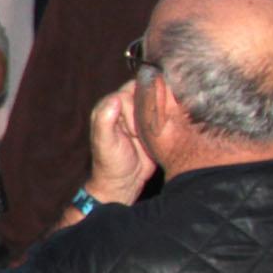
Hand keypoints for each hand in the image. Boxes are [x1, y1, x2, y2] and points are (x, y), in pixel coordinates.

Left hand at [84, 85, 153, 206]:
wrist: (125, 181)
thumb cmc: (110, 162)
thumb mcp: (105, 143)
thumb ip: (105, 120)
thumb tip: (115, 99)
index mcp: (108, 108)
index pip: (126, 93)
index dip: (133, 109)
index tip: (133, 131)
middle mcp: (123, 107)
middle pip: (143, 92)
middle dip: (149, 108)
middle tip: (146, 130)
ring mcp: (139, 114)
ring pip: (156, 100)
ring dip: (159, 114)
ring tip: (153, 133)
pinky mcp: (153, 123)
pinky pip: (164, 112)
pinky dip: (167, 117)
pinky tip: (165, 129)